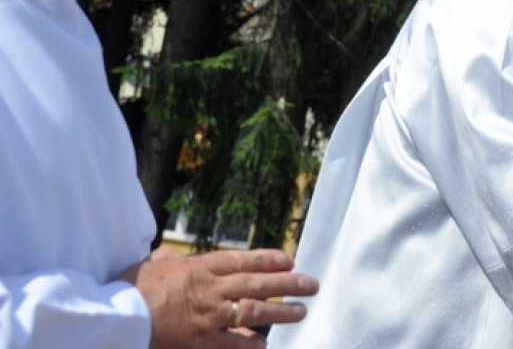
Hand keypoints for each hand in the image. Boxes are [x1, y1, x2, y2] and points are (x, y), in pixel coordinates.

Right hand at [116, 246, 318, 347]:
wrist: (118, 317)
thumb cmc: (132, 288)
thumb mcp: (154, 265)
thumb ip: (169, 260)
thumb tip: (170, 256)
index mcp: (202, 267)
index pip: (245, 260)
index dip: (270, 260)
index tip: (290, 260)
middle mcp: (212, 288)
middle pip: (259, 283)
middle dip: (289, 284)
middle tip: (312, 284)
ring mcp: (209, 315)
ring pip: (254, 311)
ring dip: (281, 311)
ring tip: (301, 312)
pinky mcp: (200, 340)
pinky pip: (232, 342)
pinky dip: (250, 343)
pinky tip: (264, 344)